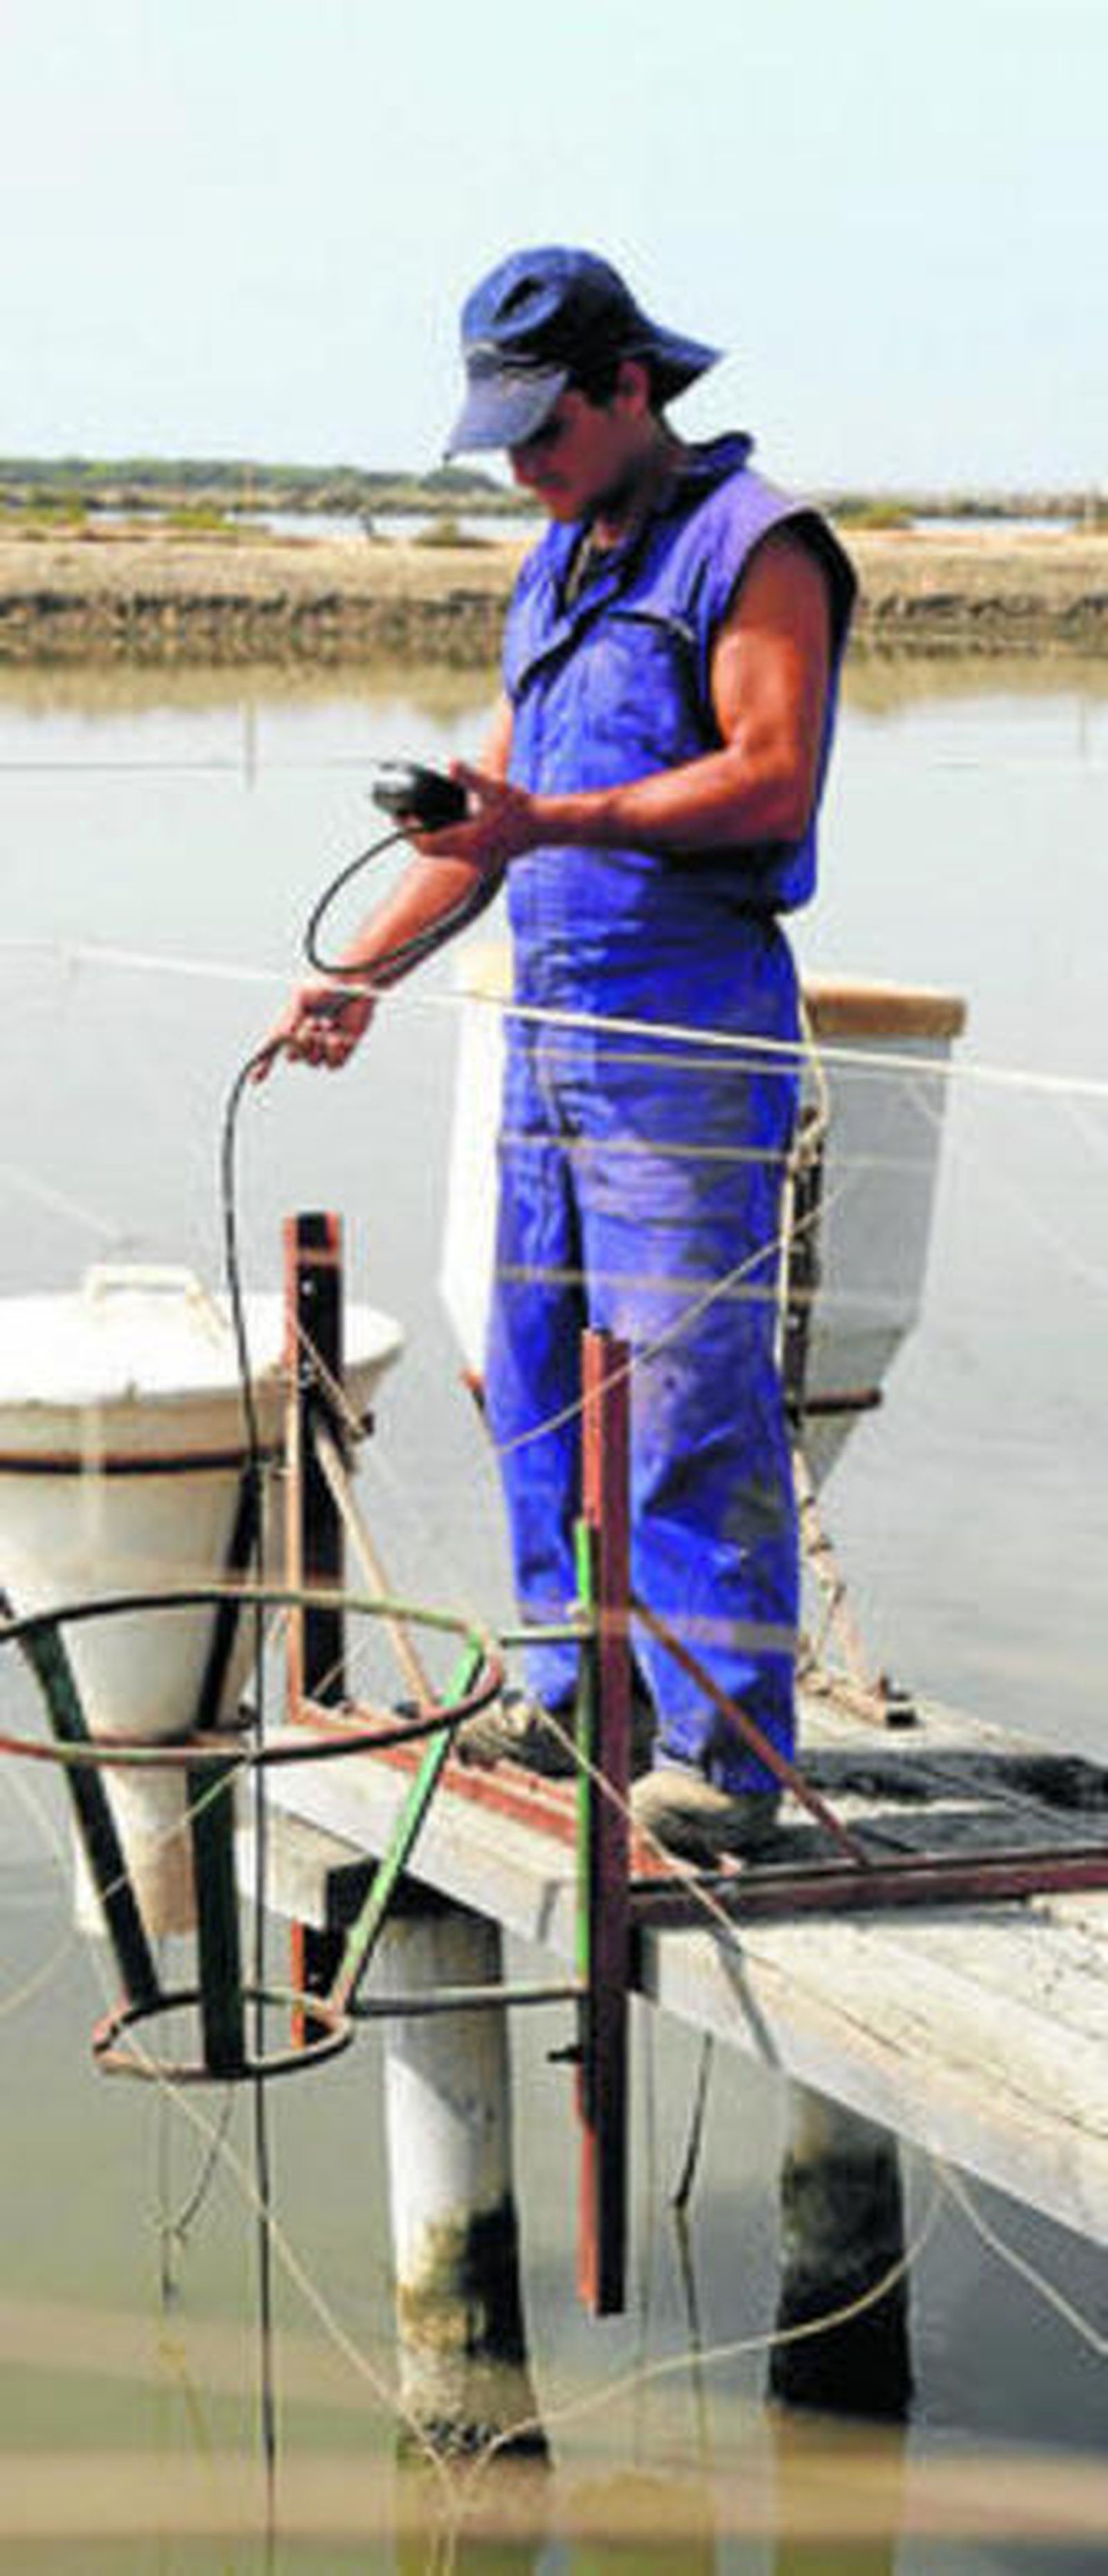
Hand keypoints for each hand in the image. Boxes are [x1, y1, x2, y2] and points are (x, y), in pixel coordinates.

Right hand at [251, 978, 375, 1083]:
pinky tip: (336, 1036)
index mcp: (292, 1025)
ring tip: (326, 1023)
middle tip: (312, 1022)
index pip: (274, 1048)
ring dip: (316, 1044)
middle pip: (293, 1056)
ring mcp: (325, 1045)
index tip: (255, 1079)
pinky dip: (332, 1053)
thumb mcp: (300, 997)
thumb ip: (290, 1018)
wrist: (352, 984)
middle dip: (299, 1042)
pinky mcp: (344, 1049)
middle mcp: (307, 1038)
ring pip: (312, 1062)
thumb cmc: (325, 986)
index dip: (263, 1064)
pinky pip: (333, 1065)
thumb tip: (285, 1036)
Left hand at [409, 762, 537, 872]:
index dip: (408, 828)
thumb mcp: (495, 789)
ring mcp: (478, 861)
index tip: (398, 812)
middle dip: (415, 833)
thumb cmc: (523, 808)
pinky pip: (456, 854)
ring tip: (420, 817)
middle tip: (403, 814)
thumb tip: (451, 764)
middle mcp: (469, 857)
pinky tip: (447, 825)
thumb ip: (471, 777)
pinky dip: (446, 840)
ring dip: (430, 838)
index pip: (426, 843)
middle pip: (431, 851)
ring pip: (444, 853)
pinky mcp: (485, 859)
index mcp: (467, 842)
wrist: (547, 827)